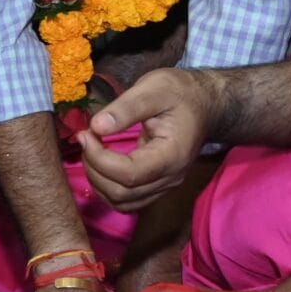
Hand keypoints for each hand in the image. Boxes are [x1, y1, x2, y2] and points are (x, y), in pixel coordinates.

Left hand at [81, 67, 218, 210]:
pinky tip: (100, 163)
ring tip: (91, 150)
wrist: (204, 103)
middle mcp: (170, 178)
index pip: (129, 174)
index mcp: (172, 156)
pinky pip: (128, 200)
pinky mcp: (158, 185)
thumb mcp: (153, 88)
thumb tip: (96, 126)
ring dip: (98, 181)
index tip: (86, 133)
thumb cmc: (180, 92)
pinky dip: (107, 187)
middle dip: (94, 169)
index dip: (99, 159)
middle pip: (122, 194)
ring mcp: (165, 185)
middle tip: (85, 139)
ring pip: (122, 202)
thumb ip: (125, 108)